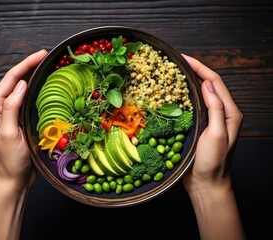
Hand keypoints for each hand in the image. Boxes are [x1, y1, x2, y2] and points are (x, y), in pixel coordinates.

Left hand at [0, 49, 47, 190]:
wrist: (14, 178)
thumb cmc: (9, 160)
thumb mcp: (8, 133)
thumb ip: (12, 107)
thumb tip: (22, 84)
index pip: (11, 79)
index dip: (26, 64)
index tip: (42, 54)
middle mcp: (2, 106)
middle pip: (17, 80)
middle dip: (31, 66)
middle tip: (48, 57)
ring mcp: (13, 113)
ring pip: (25, 89)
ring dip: (36, 77)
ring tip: (50, 67)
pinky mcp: (22, 119)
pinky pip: (31, 100)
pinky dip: (39, 91)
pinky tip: (49, 87)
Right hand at [182, 54, 242, 192]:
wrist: (207, 183)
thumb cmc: (214, 162)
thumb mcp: (217, 135)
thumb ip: (216, 109)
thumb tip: (207, 84)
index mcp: (230, 112)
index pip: (215, 82)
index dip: (200, 67)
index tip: (184, 58)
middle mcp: (222, 113)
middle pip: (208, 84)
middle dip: (194, 70)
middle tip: (177, 62)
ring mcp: (210, 119)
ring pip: (200, 94)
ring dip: (189, 81)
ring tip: (175, 73)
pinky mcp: (200, 126)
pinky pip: (193, 105)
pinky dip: (184, 95)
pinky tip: (173, 93)